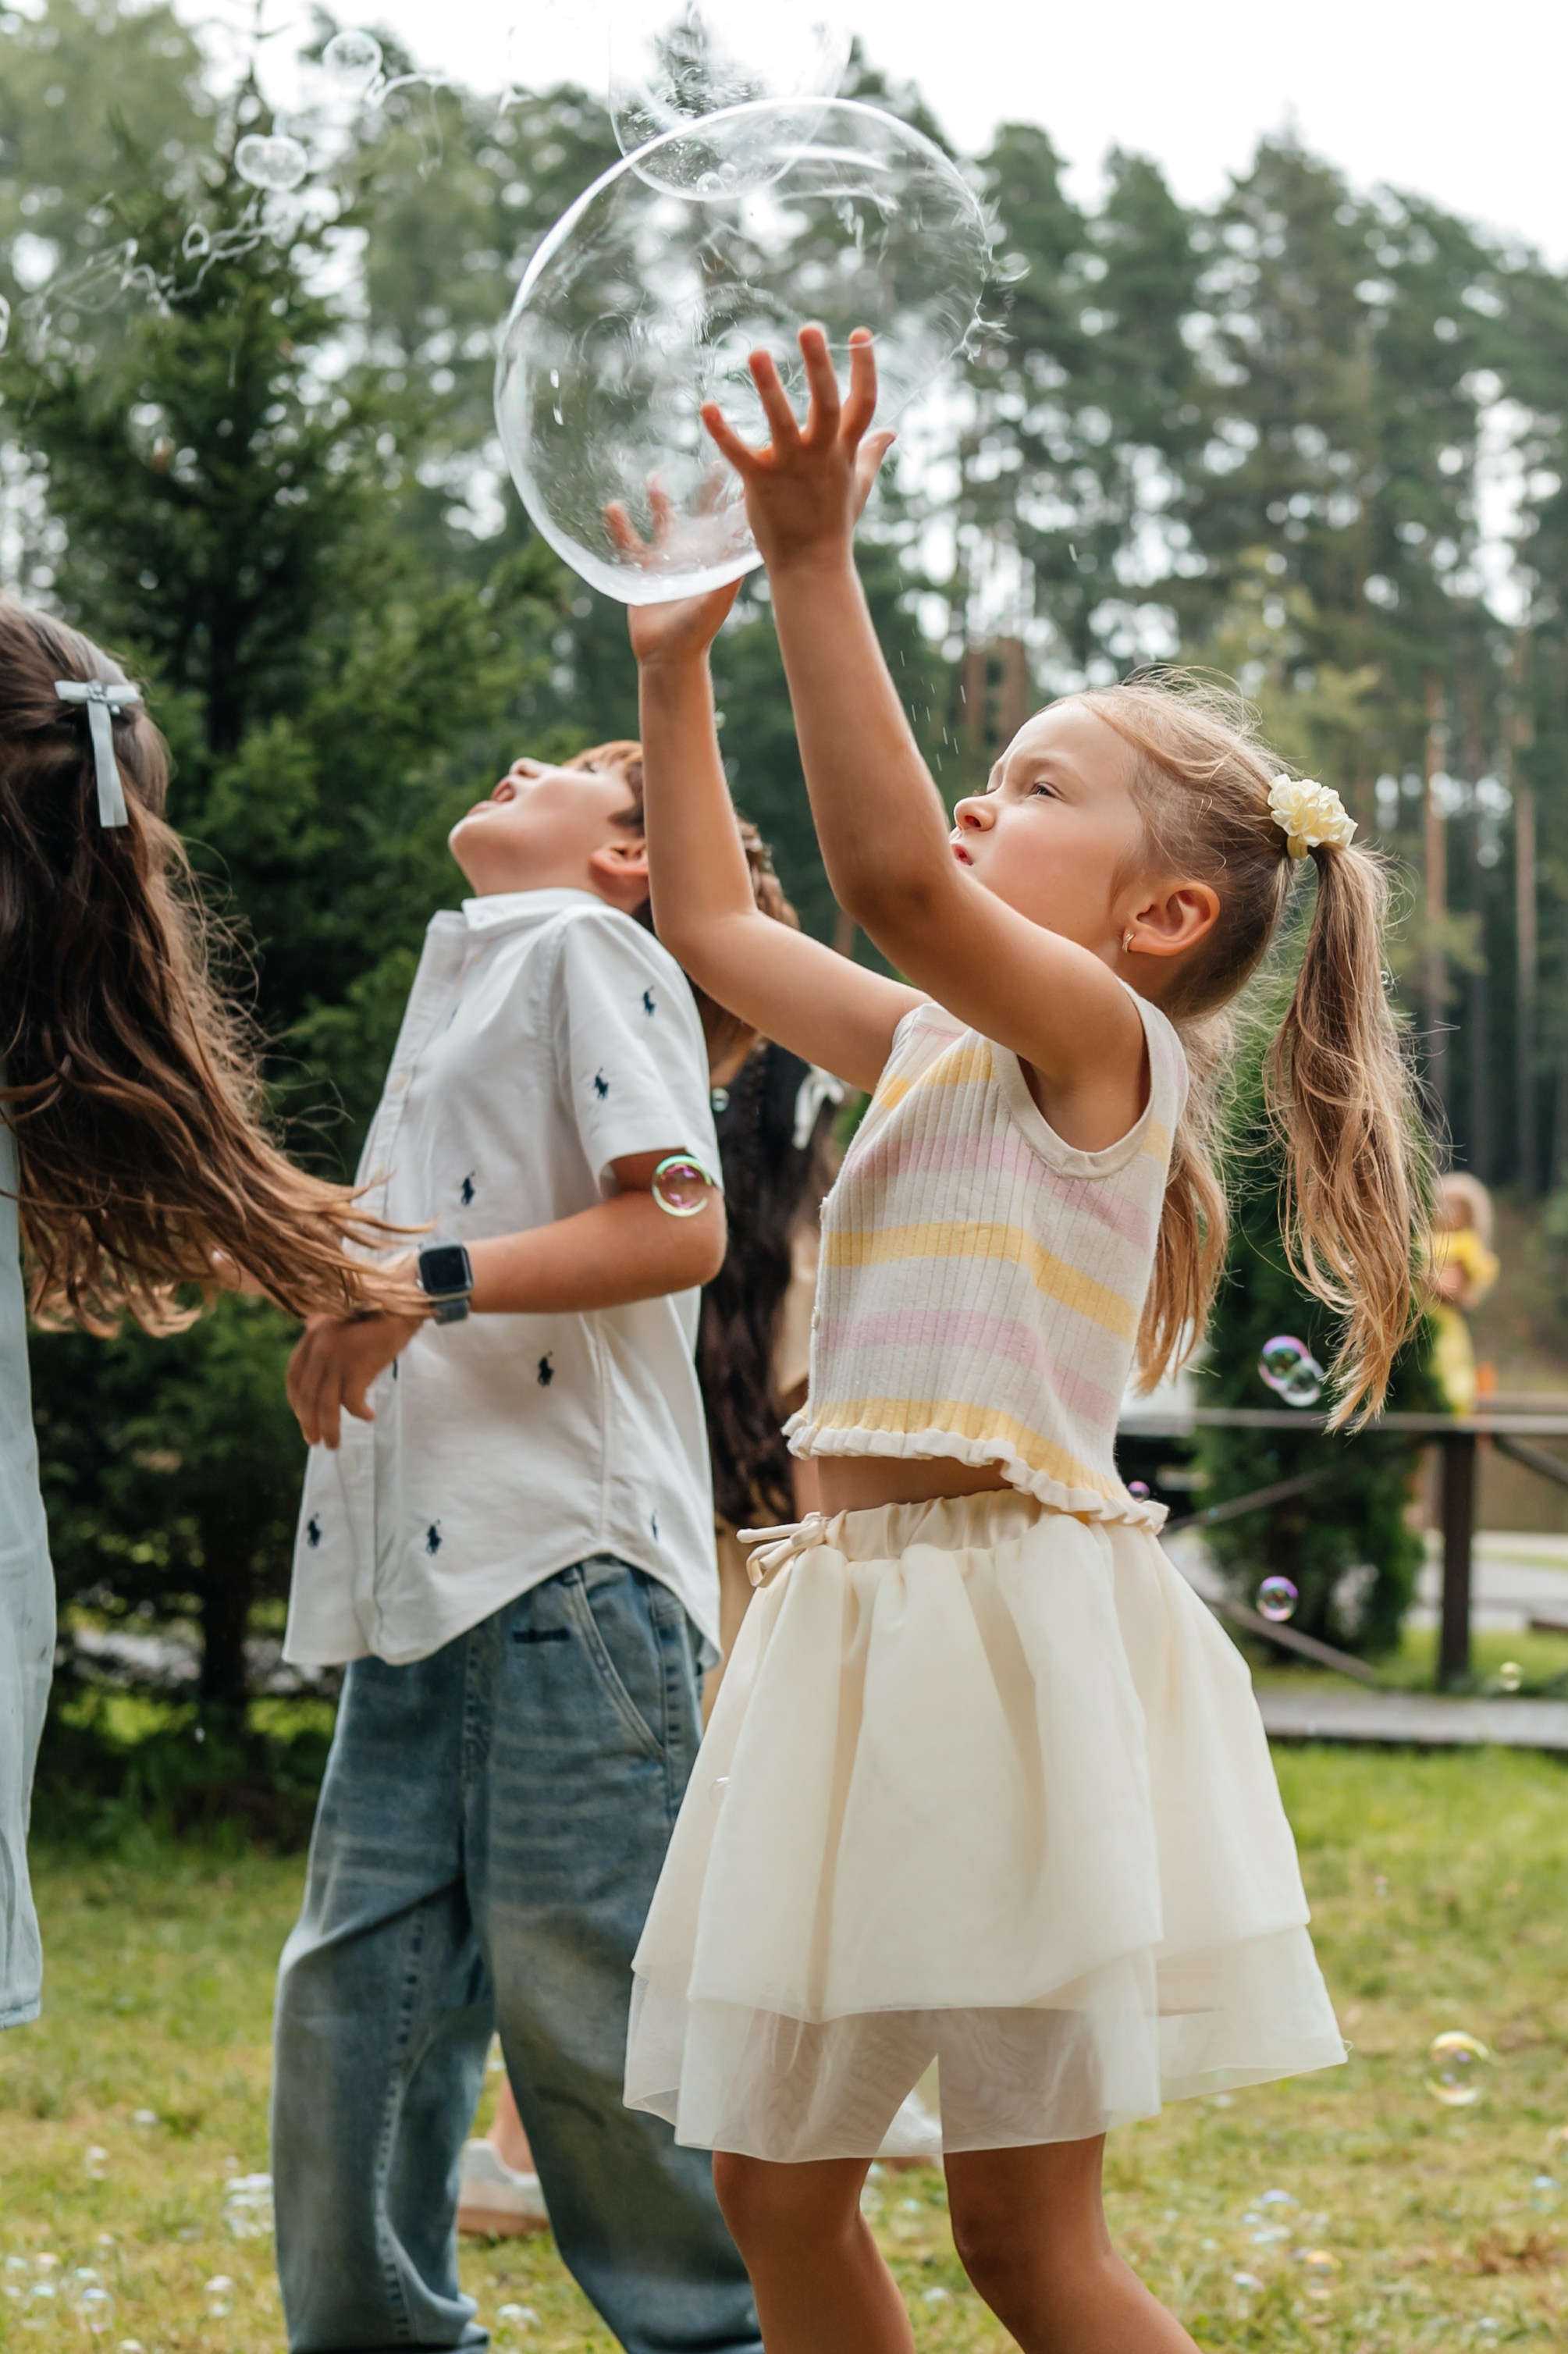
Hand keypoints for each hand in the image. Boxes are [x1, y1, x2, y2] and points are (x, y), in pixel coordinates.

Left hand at [286, 1308, 424, 1449]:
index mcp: (313, 1335)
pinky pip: (353, 1401)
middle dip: (309, 1422)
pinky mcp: (358, 1365)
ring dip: (330, 1428)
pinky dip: (359, 1413)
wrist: (403, 1303)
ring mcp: (338, 1356)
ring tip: (334, 1443)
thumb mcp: (344, 1328)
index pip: (293, 1375)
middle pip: (306, 1394)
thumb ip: (328, 1346)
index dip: (296, 1401)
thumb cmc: (378, 1318)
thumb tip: (324, 1383)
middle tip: (314, 1441)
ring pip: (327, 1404)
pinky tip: (369, 1416)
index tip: (303, 1418)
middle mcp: (320, 1345)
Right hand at [608, 481, 744, 666]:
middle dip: (702, 485)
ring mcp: (665, 559)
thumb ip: (726, 574)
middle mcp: (691, 553)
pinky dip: (618, 525)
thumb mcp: (715, 600)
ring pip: (661, 519)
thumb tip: (744, 548)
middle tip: (704, 454)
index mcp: (712, 557)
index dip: (732, 495)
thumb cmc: (697, 630)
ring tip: (655, 476)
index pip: (726, 519)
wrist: (666, 655)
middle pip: (697, 511)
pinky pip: (627, 541)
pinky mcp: (641, 569)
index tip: (739, 465)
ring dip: (658, 498)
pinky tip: (612, 506)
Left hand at [701, 323, 895, 570]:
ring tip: (757, 352)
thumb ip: (871, 452)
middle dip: (820, 367)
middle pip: (827, 404)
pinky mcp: (761, 484)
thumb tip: (891, 431)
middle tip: (808, 329)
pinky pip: (740, 454)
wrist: (811, 566)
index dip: (864, 367)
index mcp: (844, 450)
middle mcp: (821, 454)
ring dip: (769, 388)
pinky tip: (705, 406)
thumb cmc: (834, 523)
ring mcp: (791, 468)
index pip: (864, 403)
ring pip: (782, 422)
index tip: (859, 333)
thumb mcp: (859, 484)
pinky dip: (722, 432)